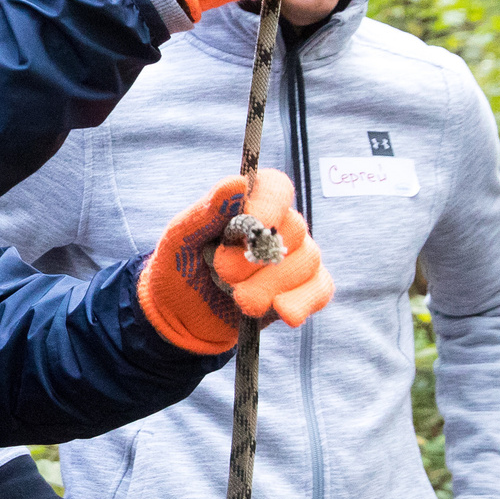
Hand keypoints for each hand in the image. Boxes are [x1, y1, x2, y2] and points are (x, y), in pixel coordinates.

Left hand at [137, 169, 335, 353]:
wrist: (181, 316)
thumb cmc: (179, 267)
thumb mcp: (180, 238)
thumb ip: (207, 211)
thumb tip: (237, 182)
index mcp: (249, 204)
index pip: (276, 187)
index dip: (269, 205)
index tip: (250, 226)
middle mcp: (278, 226)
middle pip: (293, 229)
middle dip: (257, 258)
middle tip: (222, 274)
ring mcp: (295, 257)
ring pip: (307, 261)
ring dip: (269, 285)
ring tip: (239, 299)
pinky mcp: (303, 289)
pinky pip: (320, 289)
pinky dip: (301, 301)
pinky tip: (281, 311)